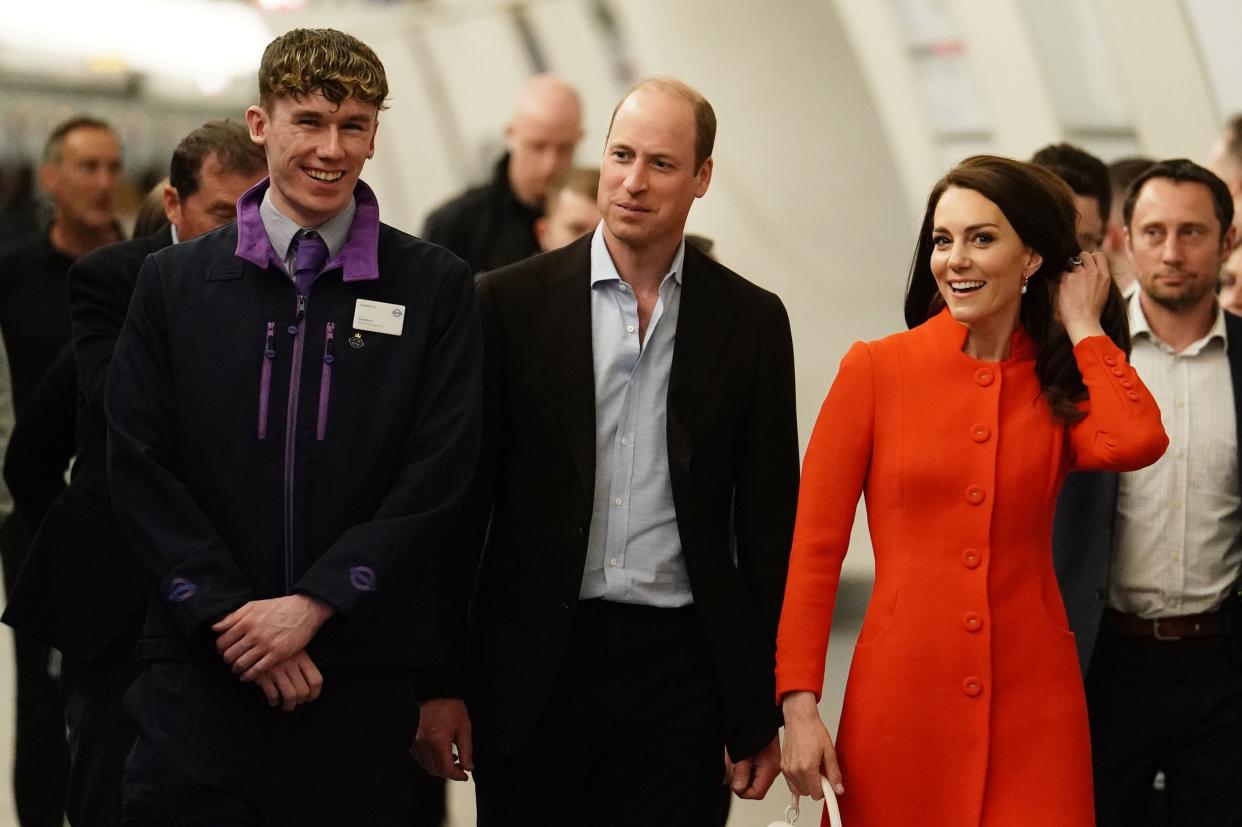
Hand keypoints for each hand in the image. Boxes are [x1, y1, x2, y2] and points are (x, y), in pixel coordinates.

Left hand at [213, 594, 334, 680]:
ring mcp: (266, 645)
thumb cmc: (278, 607)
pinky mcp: (277, 654)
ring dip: (236, 669)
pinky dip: (249, 676)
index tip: (223, 651)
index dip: (220, 649)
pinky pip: (257, 670)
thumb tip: (215, 627)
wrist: (304, 610)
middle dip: (227, 660)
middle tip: (231, 661)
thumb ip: (233, 616)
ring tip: (238, 668)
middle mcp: (254, 634)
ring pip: (241, 664)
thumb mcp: (253, 605)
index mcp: (246, 621)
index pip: (222, 641)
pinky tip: (247, 676)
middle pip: (230, 655)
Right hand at [253, 649, 323, 711]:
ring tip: (285, 706)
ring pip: (290, 696)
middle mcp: (291, 664)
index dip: (314, 693)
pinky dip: (274, 702)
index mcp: (302, 657)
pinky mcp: (263, 675)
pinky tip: (273, 701)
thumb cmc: (276, 649)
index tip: (309, 698)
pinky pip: (273, 695)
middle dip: (299, 701)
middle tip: (295, 703)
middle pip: (303, 691)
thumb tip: (309, 689)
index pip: (316, 680)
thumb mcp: (293, 650)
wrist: (252, 644)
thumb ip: (301, 665)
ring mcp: (277, 670)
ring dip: (288, 705)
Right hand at [413, 698, 473, 781]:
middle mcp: (424, 744)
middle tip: (460, 767)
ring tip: (451, 758)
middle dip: (449, 772)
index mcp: (438, 740)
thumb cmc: (450, 706)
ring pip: (427, 766)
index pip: (446, 769)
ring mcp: (415, 743)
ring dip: (439, 767)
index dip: (457, 776)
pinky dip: (430, 761)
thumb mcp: (464, 726)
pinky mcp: (410, 741)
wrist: (434, 692)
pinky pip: (420, 759)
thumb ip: (467, 749)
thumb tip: (469, 767)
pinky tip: (439, 752)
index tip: (464, 776)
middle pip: (436, 770)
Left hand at [730, 733, 781, 798]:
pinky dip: (746, 769)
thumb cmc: (752, 727)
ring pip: (755, 781)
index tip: (734, 781)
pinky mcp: (767, 760)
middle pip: (756, 789)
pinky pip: (755, 771)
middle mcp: (773, 768)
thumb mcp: (741, 752)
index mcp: (769, 768)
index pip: (756, 793)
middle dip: (742, 783)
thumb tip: (739, 788)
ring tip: (736, 762)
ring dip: (743, 775)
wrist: (758, 713)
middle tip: (733, 770)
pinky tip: (740, 759)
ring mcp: (771, 764)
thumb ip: (741, 772)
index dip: (742, 791)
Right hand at [780, 691, 843, 799]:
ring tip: (813, 768)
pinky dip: (799, 780)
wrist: (799, 719)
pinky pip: (792, 783)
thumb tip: (838, 789)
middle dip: (816, 786)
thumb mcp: (829, 752)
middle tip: (821, 771)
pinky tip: (805, 769)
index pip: (816, 794)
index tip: (829, 783)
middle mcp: (794, 770)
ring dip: (807, 784)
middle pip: (808, 793)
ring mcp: (787, 769)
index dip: (825, 790)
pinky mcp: (783, 766)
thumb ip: (834, 774)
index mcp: (806, 768)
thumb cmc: (813, 731)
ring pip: (799, 790)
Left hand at [1056, 251, 1110, 344]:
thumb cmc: (1093, 311)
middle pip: (1084, 254)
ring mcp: (1079, 274)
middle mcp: (1093, 272)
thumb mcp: (1103, 291)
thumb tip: (1092, 272)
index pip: (1098, 255)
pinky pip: (1061, 275)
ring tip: (1069, 287)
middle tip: (1074, 270)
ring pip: (1071, 266)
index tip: (1087, 262)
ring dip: (1069, 273)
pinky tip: (1064, 292)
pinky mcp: (1067, 279)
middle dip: (1078, 259)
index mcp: (1104, 275)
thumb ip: (1098, 278)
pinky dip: (1061, 281)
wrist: (1083, 320)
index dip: (1091, 257)